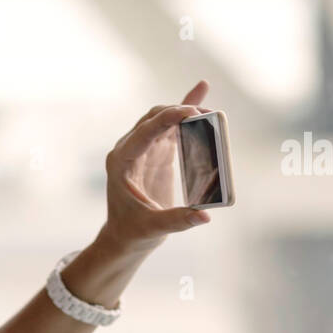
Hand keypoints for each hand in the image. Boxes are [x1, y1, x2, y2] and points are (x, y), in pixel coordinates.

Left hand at [98, 80, 213, 253]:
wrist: (124, 236)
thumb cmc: (133, 232)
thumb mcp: (153, 228)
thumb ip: (178, 221)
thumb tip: (205, 216)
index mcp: (121, 162)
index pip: (144, 132)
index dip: (167, 119)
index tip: (191, 112)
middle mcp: (129, 149)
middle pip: (154, 118)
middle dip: (179, 111)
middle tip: (207, 114)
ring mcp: (143, 149)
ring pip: (162, 119)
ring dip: (185, 110)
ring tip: (211, 111)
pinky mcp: (156, 153)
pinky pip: (170, 128)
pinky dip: (185, 115)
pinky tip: (202, 96)